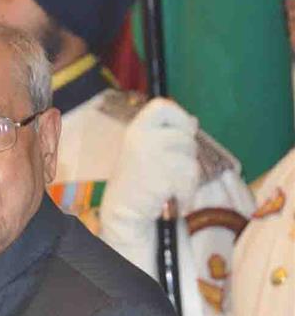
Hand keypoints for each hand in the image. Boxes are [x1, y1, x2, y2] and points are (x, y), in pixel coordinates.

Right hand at [107, 97, 199, 219]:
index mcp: (136, 129)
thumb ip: (167, 132)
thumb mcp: (146, 148)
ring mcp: (152, 158)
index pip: (162, 106)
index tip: (181, 130)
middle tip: (171, 168)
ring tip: (170, 183)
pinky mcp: (163, 178)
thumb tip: (193, 121)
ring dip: (188, 175)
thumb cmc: (136, 177)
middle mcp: (142, 138)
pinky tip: (172, 195)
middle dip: (187, 153)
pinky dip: (186, 190)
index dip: (178, 116)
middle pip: (185, 136)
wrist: (123, 208)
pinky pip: (189, 179)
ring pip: (191, 160)